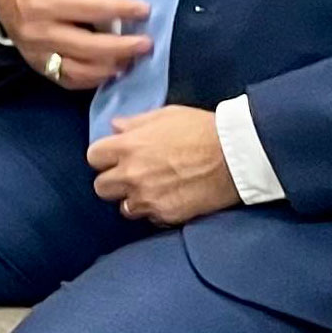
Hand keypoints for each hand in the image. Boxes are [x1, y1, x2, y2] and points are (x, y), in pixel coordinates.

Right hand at [0, 0, 151, 88]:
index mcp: (45, 2)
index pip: (90, 9)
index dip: (120, 10)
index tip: (144, 9)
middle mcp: (40, 32)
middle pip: (87, 46)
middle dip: (121, 47)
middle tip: (146, 43)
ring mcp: (38, 53)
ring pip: (79, 69)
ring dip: (110, 67)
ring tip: (131, 59)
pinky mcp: (40, 66)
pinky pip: (69, 80)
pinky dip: (93, 79)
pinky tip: (110, 70)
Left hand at [89, 105, 239, 224]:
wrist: (238, 156)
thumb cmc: (203, 129)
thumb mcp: (167, 115)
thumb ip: (135, 123)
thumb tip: (115, 127)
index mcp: (127, 147)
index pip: (93, 157)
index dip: (104, 157)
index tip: (116, 156)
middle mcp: (131, 175)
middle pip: (101, 186)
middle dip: (113, 181)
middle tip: (132, 175)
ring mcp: (147, 198)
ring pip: (123, 207)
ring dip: (133, 199)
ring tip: (153, 190)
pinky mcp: (165, 215)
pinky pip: (149, 217)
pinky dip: (156, 210)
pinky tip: (171, 199)